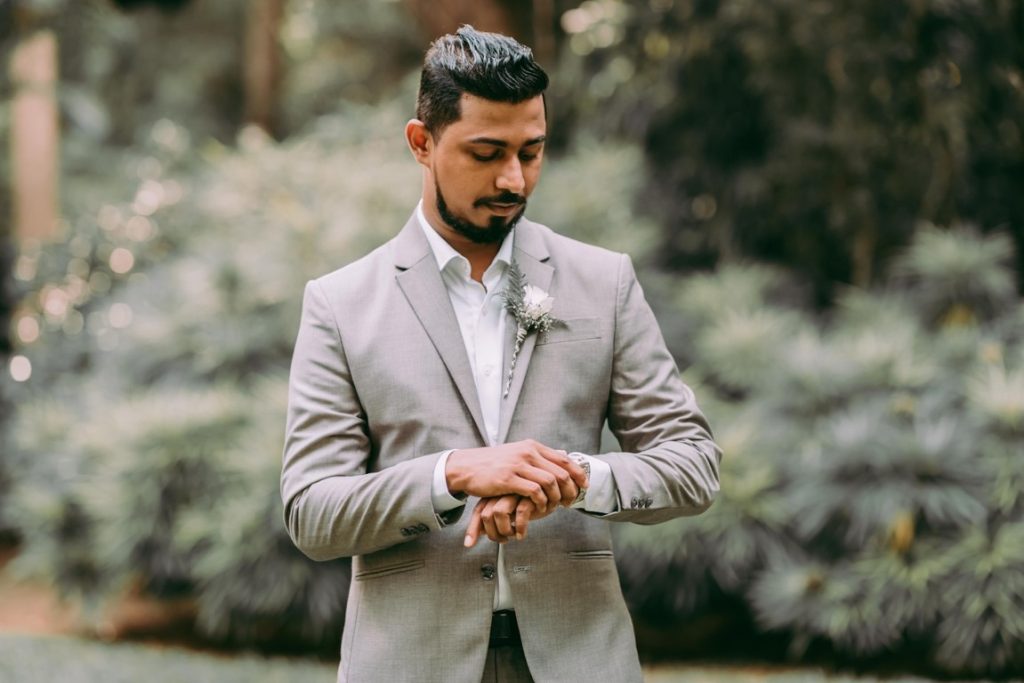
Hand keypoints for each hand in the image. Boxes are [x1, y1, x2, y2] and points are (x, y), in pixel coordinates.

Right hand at [446, 439, 587, 511]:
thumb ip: (538, 456)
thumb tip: (563, 456)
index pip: (564, 459)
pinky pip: (534, 491)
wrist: (467, 466)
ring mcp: (518, 465)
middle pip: (561, 472)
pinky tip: (539, 509)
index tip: (584, 486)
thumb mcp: (517, 453)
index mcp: (532, 446)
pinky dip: (541, 502)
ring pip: (550, 482)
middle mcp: (528, 452)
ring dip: (556, 499)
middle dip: (570, 490)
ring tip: (554, 508)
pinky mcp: (508, 479)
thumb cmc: (493, 463)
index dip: (578, 474)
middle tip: (570, 502)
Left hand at [463, 495, 557, 547]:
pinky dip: (520, 527)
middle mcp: (502, 492)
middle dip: (493, 534)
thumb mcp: (510, 510)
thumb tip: (476, 537)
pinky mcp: (530, 495)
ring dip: (504, 531)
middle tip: (504, 540)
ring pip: (498, 512)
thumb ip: (494, 519)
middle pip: (485, 514)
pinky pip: (520, 512)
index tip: (469, 544)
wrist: (552, 489)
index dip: (473, 529)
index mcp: (495, 494)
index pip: (478, 511)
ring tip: (513, 536)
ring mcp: (515, 492)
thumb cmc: (529, 501)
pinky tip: (522, 533)